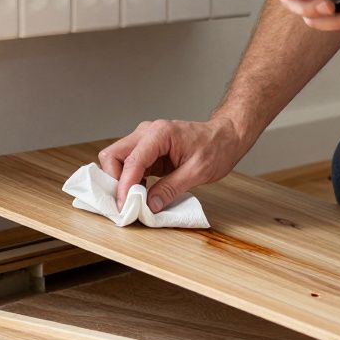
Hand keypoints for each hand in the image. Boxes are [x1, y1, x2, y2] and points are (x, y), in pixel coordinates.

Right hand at [97, 118, 247, 212]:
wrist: (226, 137)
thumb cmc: (216, 148)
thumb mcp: (197, 172)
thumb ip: (171, 188)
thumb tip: (150, 206)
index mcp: (159, 133)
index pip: (132, 161)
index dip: (124, 186)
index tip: (124, 207)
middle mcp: (147, 133)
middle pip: (113, 155)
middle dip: (114, 181)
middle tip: (124, 203)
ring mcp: (145, 140)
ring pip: (117, 160)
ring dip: (120, 182)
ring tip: (132, 201)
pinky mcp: (148, 151)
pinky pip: (129, 165)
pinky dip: (129, 180)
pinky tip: (140, 193)